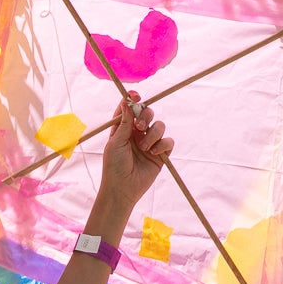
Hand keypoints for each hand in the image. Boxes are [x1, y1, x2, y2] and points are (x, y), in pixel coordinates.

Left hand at [92, 93, 172, 223]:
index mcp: (123, 129)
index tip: (135, 95)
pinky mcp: (160, 154)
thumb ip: (125, 122)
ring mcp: (150, 143)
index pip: (130, 109)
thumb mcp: (116, 141)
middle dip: (146, 115)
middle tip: (140, 126)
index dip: (133, 100)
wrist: (122, 188)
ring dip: (153, 134)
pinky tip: (153, 153)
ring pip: (160, 126)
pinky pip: (168, 141)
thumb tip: (127, 101)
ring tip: (144, 148)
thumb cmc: (114, 166)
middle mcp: (137, 134)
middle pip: (148, 113)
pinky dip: (162, 144)